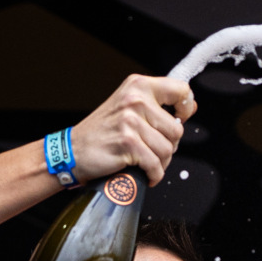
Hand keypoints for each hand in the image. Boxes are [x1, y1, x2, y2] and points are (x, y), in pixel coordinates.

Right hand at [71, 75, 196, 184]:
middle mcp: (135, 100)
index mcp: (138, 86)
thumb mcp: (127, 106)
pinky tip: (144, 172)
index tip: (181, 117)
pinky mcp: (128, 143)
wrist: (73, 150)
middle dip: (169, 145)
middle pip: (177, 129)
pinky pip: (156, 165)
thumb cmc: (101, 132)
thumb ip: (155, 105)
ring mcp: (131, 121)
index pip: (181, 90)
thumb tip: (188, 108)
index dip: (186, 107)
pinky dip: (153, 174)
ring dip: (160, 162)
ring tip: (145, 161)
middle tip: (152, 149)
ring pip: (168, 150)